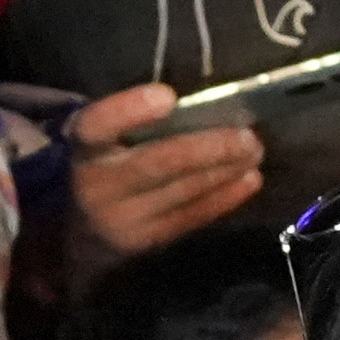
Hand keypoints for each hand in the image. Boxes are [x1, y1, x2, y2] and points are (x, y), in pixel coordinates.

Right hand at [64, 86, 265, 256]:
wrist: (84, 226)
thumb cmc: (107, 162)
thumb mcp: (107, 137)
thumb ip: (137, 121)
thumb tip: (201, 104)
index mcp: (85, 147)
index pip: (97, 126)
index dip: (128, 110)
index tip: (167, 96)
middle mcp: (98, 185)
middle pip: (155, 164)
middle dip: (206, 149)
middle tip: (247, 137)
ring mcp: (122, 219)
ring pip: (180, 192)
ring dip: (223, 171)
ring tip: (254, 153)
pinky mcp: (146, 242)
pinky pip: (191, 217)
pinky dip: (223, 198)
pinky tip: (249, 180)